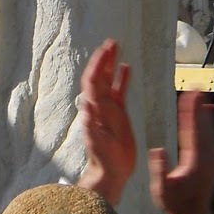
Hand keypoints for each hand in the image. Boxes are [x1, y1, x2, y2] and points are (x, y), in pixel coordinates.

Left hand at [77, 39, 136, 205]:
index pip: (93, 80)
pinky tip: (127, 68)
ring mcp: (109, 107)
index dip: (97, 64)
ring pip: (109, 80)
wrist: (111, 170)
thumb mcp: (97, 143)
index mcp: (94, 108)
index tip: (104, 50)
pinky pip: (120, 91)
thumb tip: (86, 106)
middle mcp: (100, 104)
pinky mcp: (119, 113)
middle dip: (104, 58)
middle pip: (100, 75)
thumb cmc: (102, 158)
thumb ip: (91, 126)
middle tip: (111, 42)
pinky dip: (122, 79)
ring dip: (111, 64)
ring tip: (116, 47)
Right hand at [149, 90, 213, 213]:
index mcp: (195, 164)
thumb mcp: (161, 191)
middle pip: (204, 127)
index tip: (189, 95)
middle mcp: (209, 159)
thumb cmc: (175, 204)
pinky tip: (210, 111)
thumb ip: (159, 171)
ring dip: (206, 111)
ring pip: (211, 130)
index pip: (192, 131)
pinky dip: (211, 122)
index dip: (190, 112)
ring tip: (201, 93)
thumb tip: (157, 150)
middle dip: (199, 105)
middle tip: (196, 86)